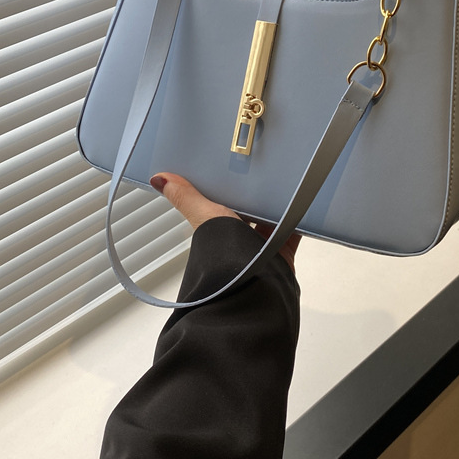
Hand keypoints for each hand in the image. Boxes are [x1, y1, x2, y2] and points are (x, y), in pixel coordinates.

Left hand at [150, 172, 299, 271]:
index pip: (222, 204)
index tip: (235, 171)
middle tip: (262, 171)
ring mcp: (261, 248)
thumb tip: (158, 178)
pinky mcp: (281, 255)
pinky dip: (297, 221)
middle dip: (255, 195)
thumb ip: (185, 197)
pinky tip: (300, 205)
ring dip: (275, 206)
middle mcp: (238, 240)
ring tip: (281, 182)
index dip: (228, 189)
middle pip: (249, 211)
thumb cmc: (223, 257)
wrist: (251, 288)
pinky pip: (292, 233)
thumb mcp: (204, 216)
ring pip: (271, 220)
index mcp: (218, 230)